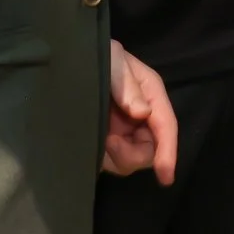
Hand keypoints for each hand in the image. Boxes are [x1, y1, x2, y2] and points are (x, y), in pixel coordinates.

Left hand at [102, 41, 178, 182]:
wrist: (66, 62)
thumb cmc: (93, 57)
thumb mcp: (111, 60)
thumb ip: (124, 84)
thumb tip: (142, 113)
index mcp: (149, 93)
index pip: (165, 125)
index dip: (168, 151)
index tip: (165, 176)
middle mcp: (142, 115)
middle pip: (152, 149)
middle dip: (133, 154)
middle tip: (109, 142)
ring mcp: (124, 130)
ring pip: (133, 159)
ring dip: (117, 156)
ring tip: (99, 138)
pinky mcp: (107, 142)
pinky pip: (114, 162)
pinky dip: (105, 159)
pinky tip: (92, 144)